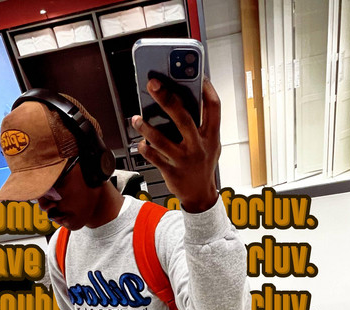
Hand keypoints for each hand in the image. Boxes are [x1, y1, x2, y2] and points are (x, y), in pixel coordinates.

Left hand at [131, 77, 220, 212]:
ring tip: (136, 118)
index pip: (213, 107)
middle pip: (183, 117)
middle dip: (166, 98)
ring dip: (146, 127)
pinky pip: (154, 157)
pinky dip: (145, 148)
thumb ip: (202, 124)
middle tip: (153, 84)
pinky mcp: (171, 171)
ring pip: (161, 140)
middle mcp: (199, 146)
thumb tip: (184, 98)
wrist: (200, 195)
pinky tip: (140, 143)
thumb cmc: (204, 164)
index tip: (196, 74)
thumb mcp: (211, 144)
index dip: (206, 88)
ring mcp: (184, 160)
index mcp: (212, 136)